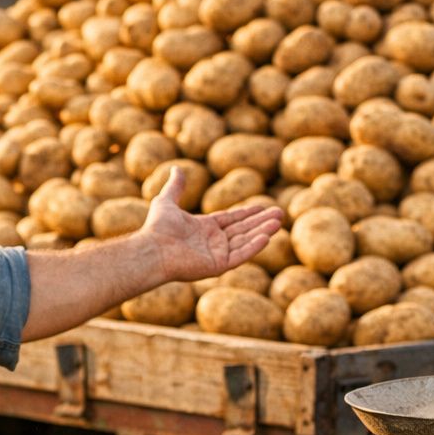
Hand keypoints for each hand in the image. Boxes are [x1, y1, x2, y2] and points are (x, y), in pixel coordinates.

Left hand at [141, 168, 284, 281]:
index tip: (263, 207)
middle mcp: (213, 242)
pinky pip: (240, 255)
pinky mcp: (218, 266)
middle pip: (243, 229)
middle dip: (261, 221)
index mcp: (204, 228)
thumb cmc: (157, 227)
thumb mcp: (167, 201)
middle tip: (280, 214)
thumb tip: (176, 168)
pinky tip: (266, 237)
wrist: (153, 248)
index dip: (247, 213)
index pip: (231, 220)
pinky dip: (253, 246)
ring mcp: (216, 255)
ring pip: (245, 240)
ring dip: (262, 231)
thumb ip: (176, 187)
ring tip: (278, 221)